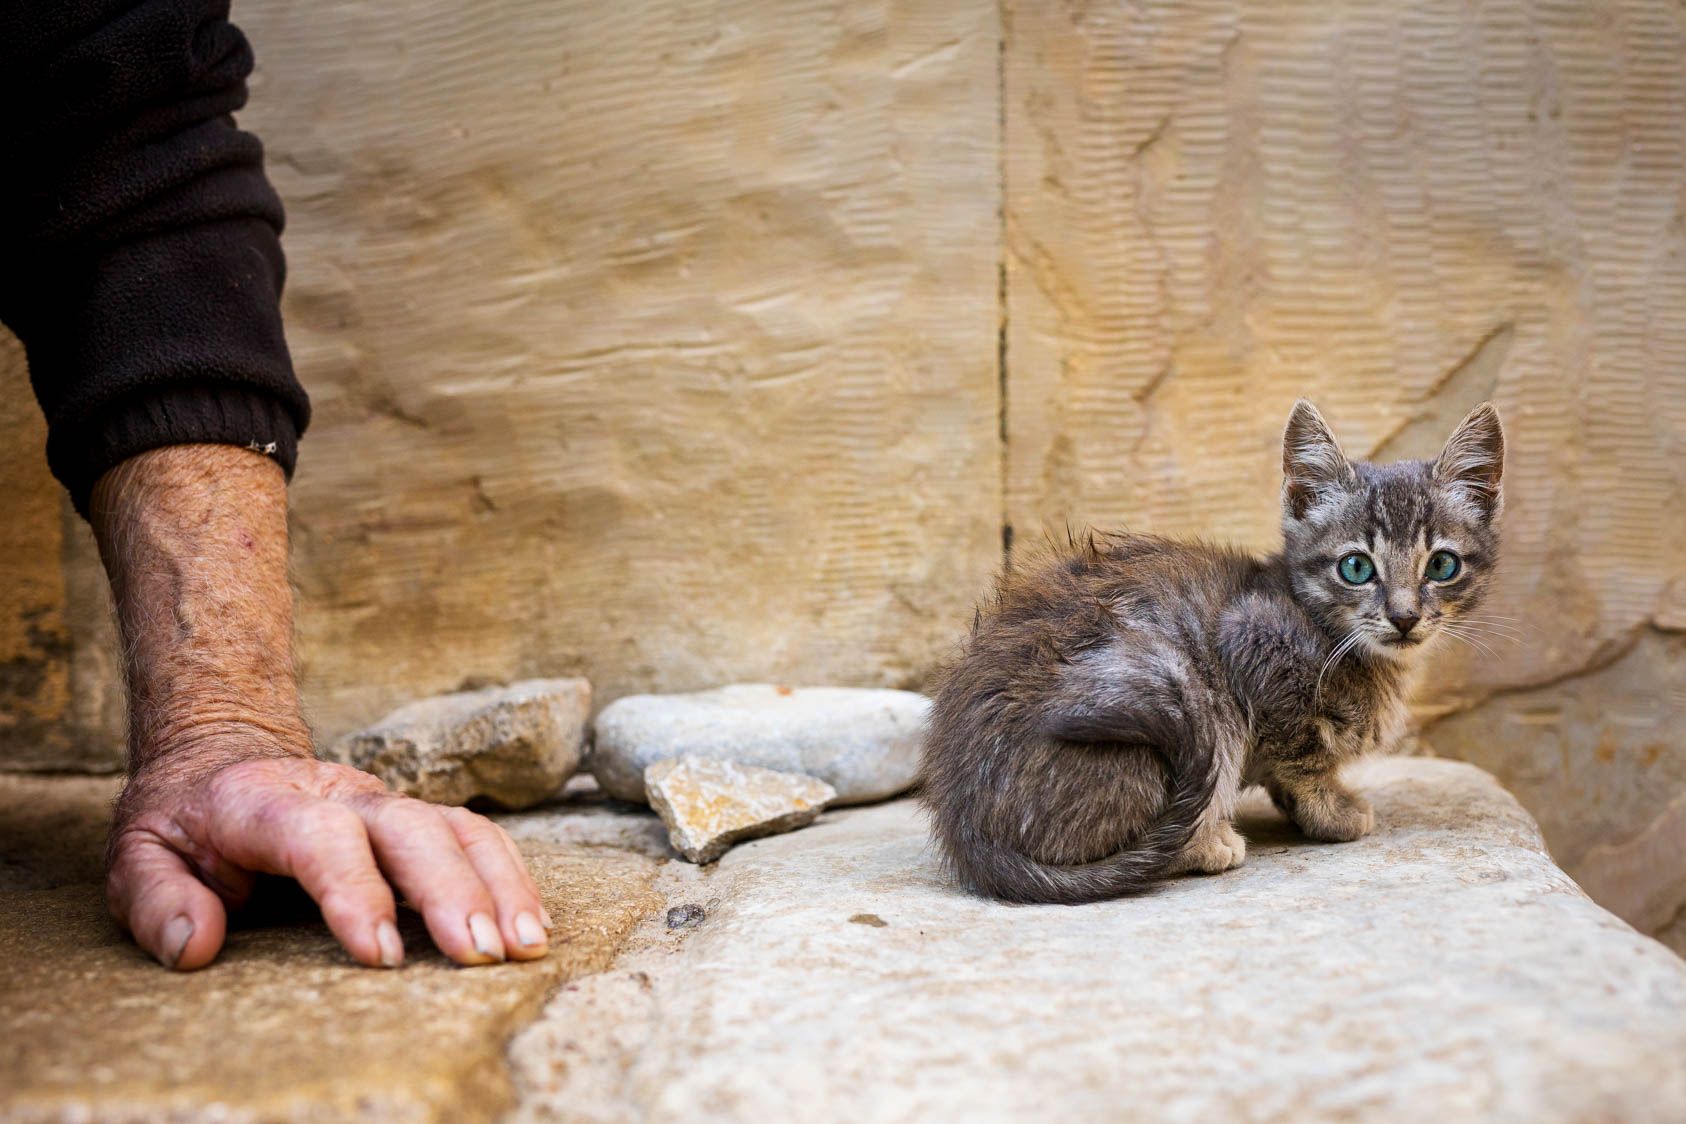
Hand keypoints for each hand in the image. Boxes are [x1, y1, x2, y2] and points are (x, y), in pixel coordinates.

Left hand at [90, 444, 549, 970]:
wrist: (226, 760)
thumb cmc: (184, 823)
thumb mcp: (138, 856)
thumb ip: (157, 899)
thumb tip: (197, 943)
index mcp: (266, 803)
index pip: (322, 837)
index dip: (356, 892)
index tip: (382, 955)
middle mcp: (341, 795)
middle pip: (412, 829)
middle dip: (452, 891)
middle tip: (481, 954)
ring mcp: (387, 804)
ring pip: (459, 828)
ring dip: (499, 884)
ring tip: (525, 946)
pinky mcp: (417, 819)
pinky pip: (478, 838)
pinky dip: (511, 877)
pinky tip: (531, 925)